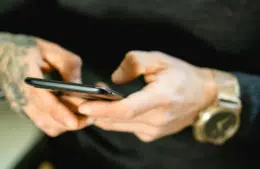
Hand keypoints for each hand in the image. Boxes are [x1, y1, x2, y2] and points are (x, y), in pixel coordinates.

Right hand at [0, 33, 91, 136]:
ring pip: (46, 125)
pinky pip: (44, 122)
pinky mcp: (25, 111)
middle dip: (71, 122)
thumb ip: (67, 64)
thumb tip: (80, 85)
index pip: (41, 98)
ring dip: (66, 124)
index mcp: (24, 74)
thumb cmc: (25, 50)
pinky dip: (59, 122)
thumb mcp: (48, 48)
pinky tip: (71, 112)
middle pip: (46, 119)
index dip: (58, 112)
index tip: (74, 122)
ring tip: (84, 115)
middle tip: (91, 116)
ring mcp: (21, 106)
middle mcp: (20, 95)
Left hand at [78, 51, 216, 141]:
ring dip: (102, 115)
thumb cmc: (182, 75)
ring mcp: (155, 130)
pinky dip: (115, 119)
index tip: (83, 106)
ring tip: (92, 100)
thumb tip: (114, 79)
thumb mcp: (159, 59)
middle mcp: (157, 118)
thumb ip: (134, 63)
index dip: (102, 109)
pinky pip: (126, 128)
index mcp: (161, 97)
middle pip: (117, 120)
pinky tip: (113, 107)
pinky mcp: (152, 134)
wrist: (204, 96)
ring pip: (118, 126)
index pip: (126, 109)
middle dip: (94, 111)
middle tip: (78, 99)